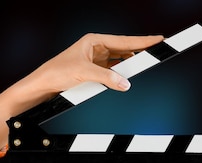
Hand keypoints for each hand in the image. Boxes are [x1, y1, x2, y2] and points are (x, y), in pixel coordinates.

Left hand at [30, 33, 164, 94]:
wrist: (43, 85)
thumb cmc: (56, 72)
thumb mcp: (85, 73)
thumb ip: (107, 78)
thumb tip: (125, 82)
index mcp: (94, 41)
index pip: (125, 41)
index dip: (143, 41)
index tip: (158, 39)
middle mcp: (97, 48)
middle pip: (125, 49)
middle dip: (141, 51)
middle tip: (158, 50)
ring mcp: (97, 60)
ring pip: (121, 61)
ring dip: (132, 65)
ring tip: (146, 64)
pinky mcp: (96, 72)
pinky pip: (115, 72)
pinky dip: (122, 75)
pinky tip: (129, 76)